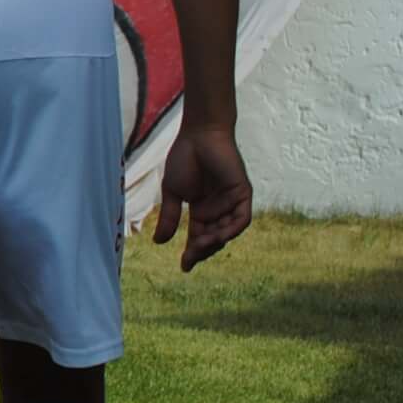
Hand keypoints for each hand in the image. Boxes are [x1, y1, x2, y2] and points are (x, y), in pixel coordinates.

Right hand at [154, 123, 251, 269]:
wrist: (198, 135)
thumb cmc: (184, 158)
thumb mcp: (173, 192)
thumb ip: (169, 217)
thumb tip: (159, 242)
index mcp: (202, 209)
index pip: (199, 236)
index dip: (192, 252)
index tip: (183, 267)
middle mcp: (218, 209)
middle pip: (214, 238)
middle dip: (203, 250)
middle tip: (190, 257)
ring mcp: (232, 202)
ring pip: (228, 231)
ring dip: (216, 242)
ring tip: (200, 246)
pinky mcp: (242, 194)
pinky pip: (241, 219)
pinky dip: (232, 229)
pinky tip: (219, 236)